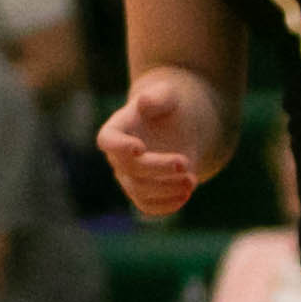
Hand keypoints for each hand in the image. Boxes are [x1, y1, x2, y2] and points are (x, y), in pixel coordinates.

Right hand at [96, 70, 223, 219]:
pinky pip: (148, 206)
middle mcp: (118, 157)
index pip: (108, 141)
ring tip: (192, 180)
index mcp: (117, 129)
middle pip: (130, 169)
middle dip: (158, 168)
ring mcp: (129, 177)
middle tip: (185, 163)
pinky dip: (167, 205)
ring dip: (167, 189)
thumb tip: (144, 102)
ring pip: (140, 191)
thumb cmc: (170, 105)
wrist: (178, 125)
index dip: (120, 147)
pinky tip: (186, 194)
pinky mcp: (144, 193)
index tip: (140, 148)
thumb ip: (157, 97)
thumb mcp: (169, 94)